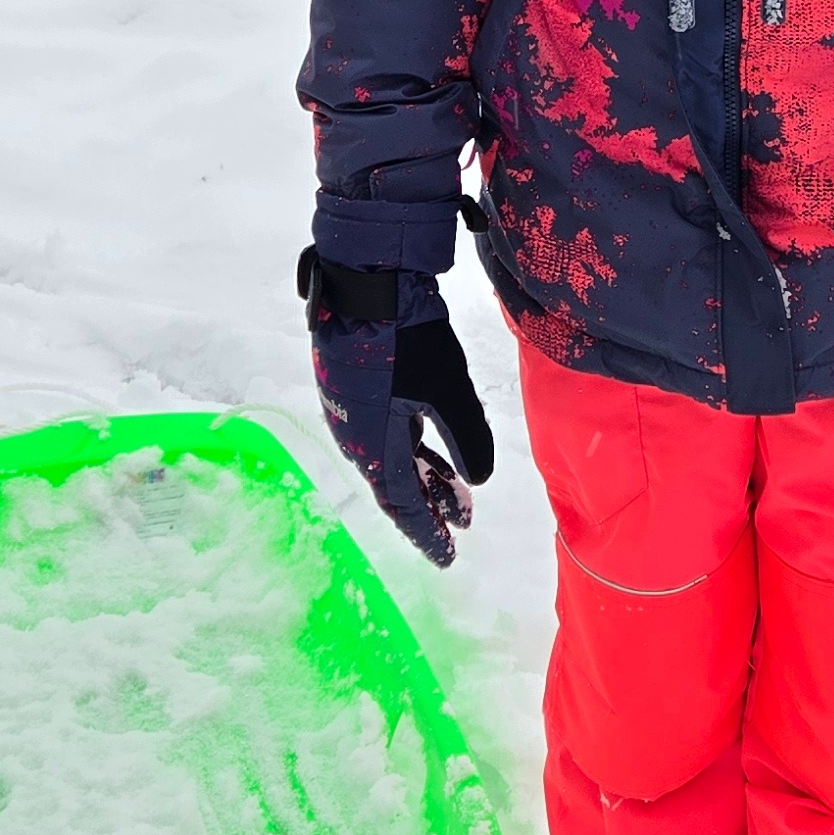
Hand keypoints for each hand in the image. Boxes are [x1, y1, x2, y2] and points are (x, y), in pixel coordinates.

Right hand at [298, 252, 496, 567]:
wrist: (366, 278)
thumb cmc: (407, 338)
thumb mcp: (447, 389)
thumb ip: (467, 438)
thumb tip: (479, 480)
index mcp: (372, 444)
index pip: (402, 503)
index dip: (427, 532)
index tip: (448, 556)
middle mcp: (356, 434)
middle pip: (397, 483)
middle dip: (431, 505)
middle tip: (461, 525)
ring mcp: (355, 408)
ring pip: (395, 455)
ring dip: (428, 473)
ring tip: (462, 490)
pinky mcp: (359, 385)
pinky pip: (389, 430)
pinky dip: (416, 444)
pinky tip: (437, 441)